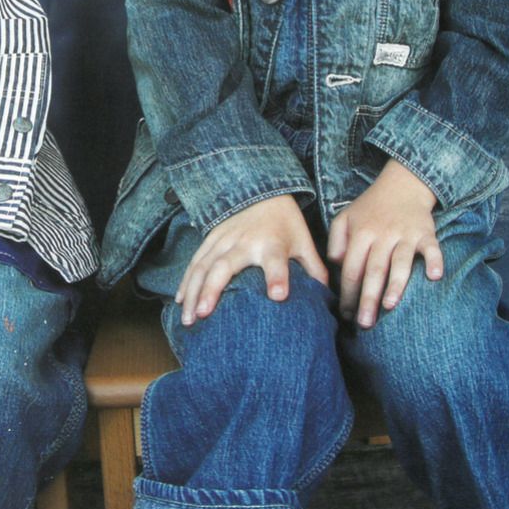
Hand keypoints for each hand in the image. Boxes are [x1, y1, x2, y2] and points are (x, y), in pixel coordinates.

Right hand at [177, 194, 327, 325]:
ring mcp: (224, 239)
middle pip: (226, 265)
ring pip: (204, 265)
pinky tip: (180, 301)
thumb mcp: (304, 242)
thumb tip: (328, 300)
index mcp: (273, 243)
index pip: (276, 260)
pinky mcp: (210, 238)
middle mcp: (245, 241)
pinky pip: (195, 261)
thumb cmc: (286, 222)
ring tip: (189, 318)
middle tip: (204, 314)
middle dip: (213, 289)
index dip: (277, 276)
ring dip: (193, 291)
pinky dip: (186, 281)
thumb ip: (314, 270)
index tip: (278, 296)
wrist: (263, 190)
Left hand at [328, 160, 442, 327]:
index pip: (351, 268)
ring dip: (396, 284)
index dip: (347, 293)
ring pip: (400, 262)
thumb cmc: (370, 208)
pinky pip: (432, 248)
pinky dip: (434, 261)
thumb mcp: (345, 218)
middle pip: (374, 270)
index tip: (345, 314)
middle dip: (368, 298)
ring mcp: (405, 234)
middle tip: (364, 323)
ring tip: (390, 305)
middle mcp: (382, 234)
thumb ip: (336, 242)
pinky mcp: (426, 233)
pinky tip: (434, 276)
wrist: (402, 185)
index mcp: (361, 233)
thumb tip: (338, 267)